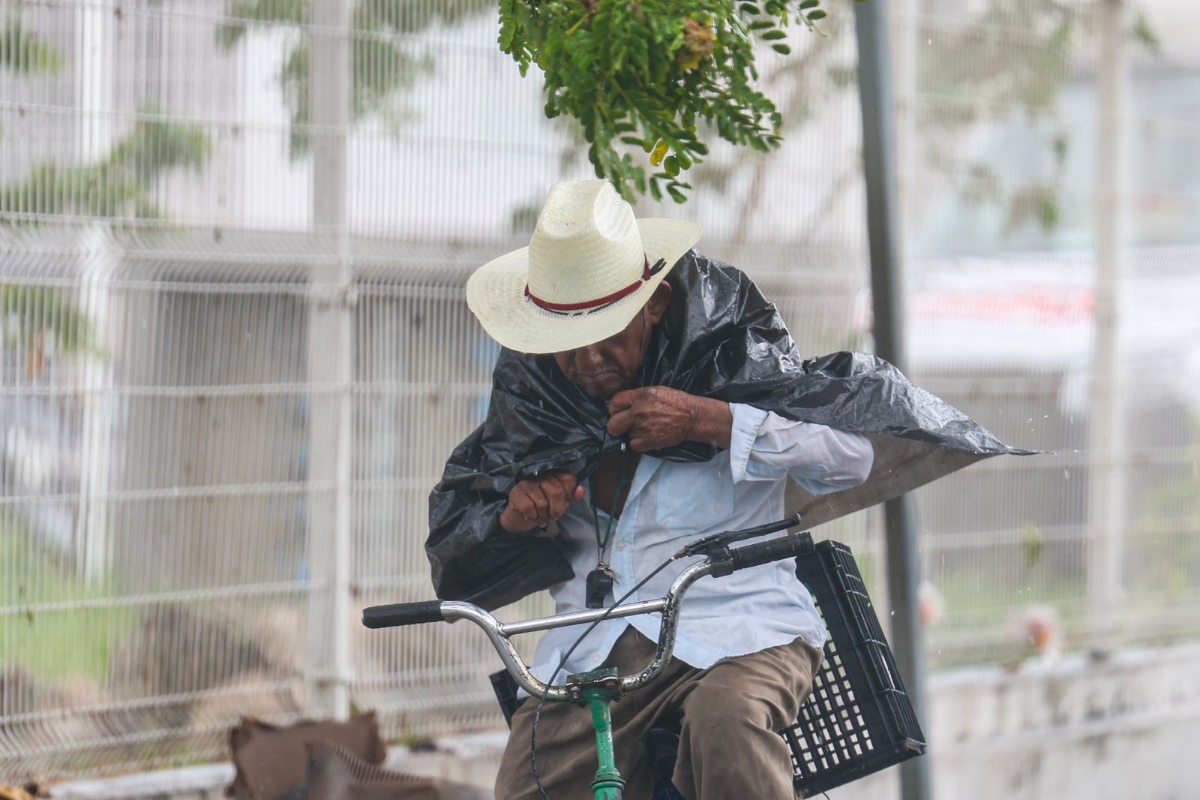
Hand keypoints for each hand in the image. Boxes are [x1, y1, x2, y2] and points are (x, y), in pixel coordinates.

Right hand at [499, 471, 584, 533]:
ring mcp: (527, 482)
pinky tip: (530, 516)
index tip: (563, 503)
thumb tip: (581, 490)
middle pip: (557, 492)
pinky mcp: (516, 492)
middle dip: (557, 510)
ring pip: (543, 503)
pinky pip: (530, 508)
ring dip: (543, 516)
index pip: (569, 479)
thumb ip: (572, 496)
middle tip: (552, 515)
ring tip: (540, 515)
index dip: (569, 496)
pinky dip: (532, 517)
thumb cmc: (542, 507)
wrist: (518, 517)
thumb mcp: (560, 502)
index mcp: (554, 474)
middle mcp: (540, 474)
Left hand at [606, 387, 731, 451]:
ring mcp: (642, 428)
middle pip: (613, 423)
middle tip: (622, 426)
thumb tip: (623, 405)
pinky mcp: (648, 441)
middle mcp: (638, 411)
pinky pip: (633, 445)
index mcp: (640, 396)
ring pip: (625, 434)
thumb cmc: (676, 402)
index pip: (614, 403)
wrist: (692, 417)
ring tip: (645, 428)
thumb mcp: (656, 391)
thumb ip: (638, 397)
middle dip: (615, 425)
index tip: (619, 412)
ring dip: (632, 433)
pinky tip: (647, 437)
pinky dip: (638, 443)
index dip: (615, 409)